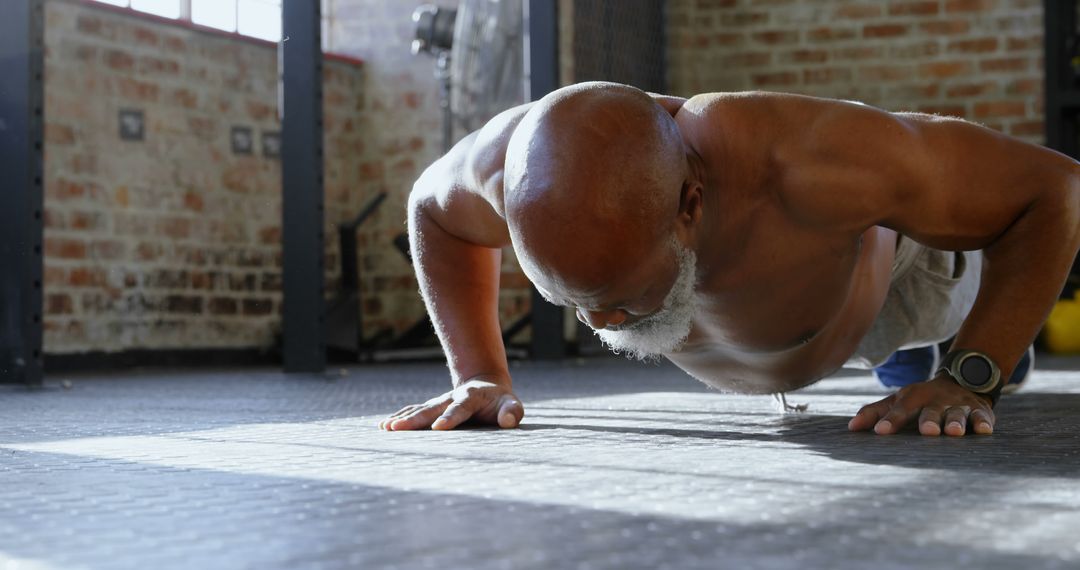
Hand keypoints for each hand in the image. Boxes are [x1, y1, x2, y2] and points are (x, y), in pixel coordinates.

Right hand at [379, 377, 523, 430]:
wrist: (485, 386)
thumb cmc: (501, 402)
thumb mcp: (511, 404)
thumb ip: (512, 412)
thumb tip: (508, 421)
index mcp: (472, 398)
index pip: (460, 408)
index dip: (450, 417)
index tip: (437, 428)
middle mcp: (451, 398)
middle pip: (431, 409)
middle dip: (414, 419)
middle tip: (397, 429)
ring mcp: (439, 402)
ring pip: (419, 410)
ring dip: (403, 419)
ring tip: (386, 428)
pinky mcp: (432, 407)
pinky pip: (413, 411)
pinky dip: (399, 418)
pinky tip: (384, 426)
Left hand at [849, 374, 995, 435]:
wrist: (959, 379)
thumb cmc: (921, 398)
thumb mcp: (897, 400)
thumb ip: (874, 412)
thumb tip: (851, 428)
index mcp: (913, 398)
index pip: (900, 410)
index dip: (890, 420)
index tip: (880, 432)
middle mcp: (936, 400)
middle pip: (931, 411)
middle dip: (929, 420)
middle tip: (927, 431)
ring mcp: (958, 405)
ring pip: (957, 414)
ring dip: (956, 422)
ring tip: (954, 432)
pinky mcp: (979, 410)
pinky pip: (982, 416)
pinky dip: (983, 422)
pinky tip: (984, 430)